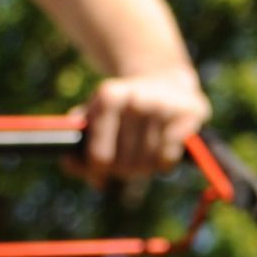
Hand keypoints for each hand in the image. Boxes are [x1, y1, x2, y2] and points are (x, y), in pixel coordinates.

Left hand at [79, 67, 209, 182]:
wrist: (164, 80)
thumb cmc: (123, 108)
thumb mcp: (97, 114)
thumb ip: (80, 140)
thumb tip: (68, 164)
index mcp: (109, 96)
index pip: (100, 155)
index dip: (97, 171)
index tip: (99, 176)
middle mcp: (136, 100)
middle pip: (125, 165)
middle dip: (123, 170)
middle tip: (126, 162)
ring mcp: (164, 107)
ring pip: (147, 164)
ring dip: (144, 166)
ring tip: (144, 151)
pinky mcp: (188, 115)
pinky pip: (168, 160)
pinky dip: (164, 162)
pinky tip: (163, 147)